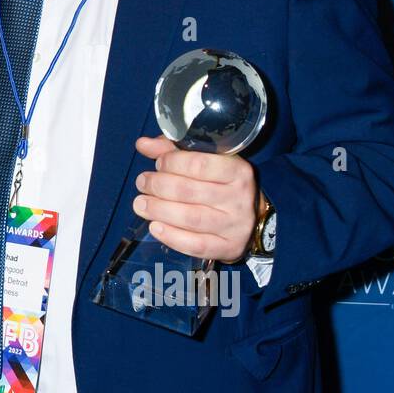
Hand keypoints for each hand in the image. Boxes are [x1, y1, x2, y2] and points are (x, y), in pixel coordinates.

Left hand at [131, 135, 259, 262]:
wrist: (253, 219)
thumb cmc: (221, 184)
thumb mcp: (204, 161)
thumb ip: (173, 150)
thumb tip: (143, 144)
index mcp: (237, 171)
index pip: (200, 164)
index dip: (172, 163)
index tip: (158, 164)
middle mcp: (239, 198)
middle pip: (190, 191)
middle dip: (159, 186)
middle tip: (142, 183)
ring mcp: (235, 225)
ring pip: (191, 218)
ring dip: (159, 210)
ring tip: (140, 204)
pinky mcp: (229, 248)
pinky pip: (196, 245)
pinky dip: (171, 236)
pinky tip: (155, 226)